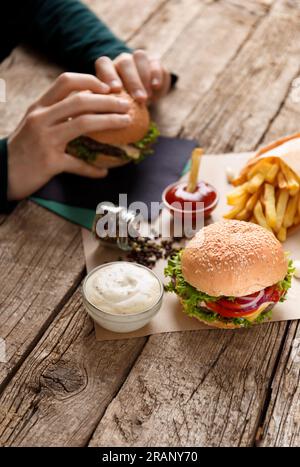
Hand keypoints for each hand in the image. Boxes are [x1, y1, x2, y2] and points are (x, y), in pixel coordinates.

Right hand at [7, 72, 130, 200]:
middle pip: (80, 100)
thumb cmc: (22, 149)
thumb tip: (87, 113)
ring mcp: (45, 139)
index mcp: (39, 107)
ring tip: (126, 124)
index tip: (108, 87)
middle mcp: (41, 118)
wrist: (1, 172)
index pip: (65, 81)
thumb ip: (55, 115)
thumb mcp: (35, 125)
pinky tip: (104, 172)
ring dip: (109, 122)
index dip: (90, 80)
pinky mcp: (49, 162)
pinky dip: (93, 168)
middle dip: (108, 101)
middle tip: (126, 105)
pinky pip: (78, 163)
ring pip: (83, 124)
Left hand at [95, 50, 170, 102]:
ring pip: (140, 57)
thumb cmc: (121, 106)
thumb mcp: (112, 106)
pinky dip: (156, 74)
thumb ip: (106, 106)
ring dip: (144, 77)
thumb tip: (99, 117)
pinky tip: (155, 86)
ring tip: (147, 96)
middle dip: (132, 81)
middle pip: (125, 62)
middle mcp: (122, 62)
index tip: (115, 90)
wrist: (140, 101)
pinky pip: (156, 64)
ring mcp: (138, 60)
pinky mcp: (154, 63)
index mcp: (107, 69)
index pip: (104, 64)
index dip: (109, 75)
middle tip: (139, 99)